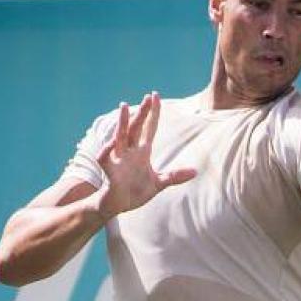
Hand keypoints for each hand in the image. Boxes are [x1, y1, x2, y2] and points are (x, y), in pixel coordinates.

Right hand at [94, 92, 196, 219]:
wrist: (121, 205)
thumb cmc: (137, 191)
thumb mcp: (159, 183)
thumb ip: (174, 176)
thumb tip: (195, 171)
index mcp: (142, 152)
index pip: (149, 128)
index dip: (153, 113)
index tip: (156, 96)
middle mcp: (130, 151)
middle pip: (136, 128)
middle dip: (142, 113)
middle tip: (147, 97)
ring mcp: (118, 158)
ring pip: (120, 136)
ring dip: (122, 122)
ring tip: (124, 106)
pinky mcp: (108, 168)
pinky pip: (106, 157)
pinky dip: (107, 150)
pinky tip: (110, 142)